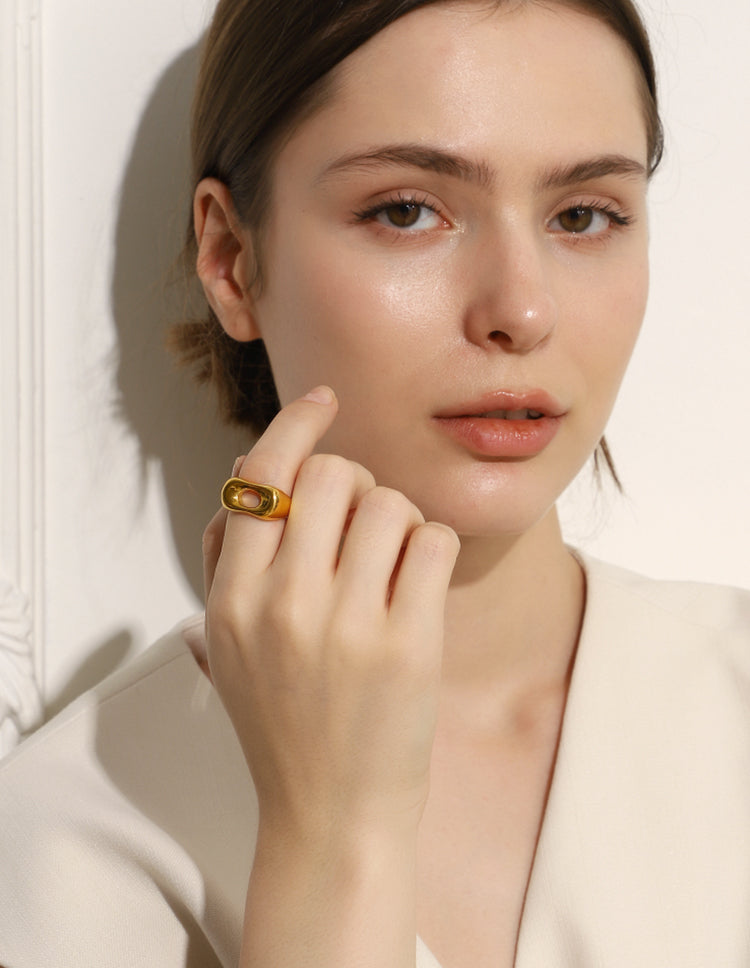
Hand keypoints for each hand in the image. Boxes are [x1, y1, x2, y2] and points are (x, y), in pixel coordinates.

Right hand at [203, 386, 459, 842]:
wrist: (330, 816)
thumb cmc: (283, 725)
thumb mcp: (228, 642)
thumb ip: (227, 553)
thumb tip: (247, 464)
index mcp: (232, 597)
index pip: (262, 474)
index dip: (297, 424)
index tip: (324, 403)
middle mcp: (283, 604)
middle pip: (333, 475)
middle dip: (357, 485)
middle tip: (364, 523)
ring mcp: (346, 625)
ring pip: (390, 502)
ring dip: (400, 522)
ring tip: (392, 567)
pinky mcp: (407, 645)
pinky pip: (432, 541)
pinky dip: (432, 550)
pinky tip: (418, 586)